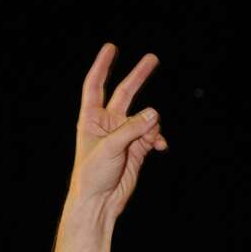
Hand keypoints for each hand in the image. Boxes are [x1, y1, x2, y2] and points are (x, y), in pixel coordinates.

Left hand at [52, 42, 166, 251]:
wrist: (98, 203)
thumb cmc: (92, 176)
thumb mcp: (109, 148)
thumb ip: (132, 129)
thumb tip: (154, 113)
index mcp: (91, 120)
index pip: (95, 86)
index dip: (102, 66)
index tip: (111, 48)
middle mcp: (108, 124)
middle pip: (125, 93)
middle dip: (138, 76)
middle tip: (152, 58)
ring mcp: (124, 136)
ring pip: (146, 117)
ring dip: (152, 124)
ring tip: (151, 139)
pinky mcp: (137, 149)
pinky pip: (153, 134)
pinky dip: (158, 138)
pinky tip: (159, 146)